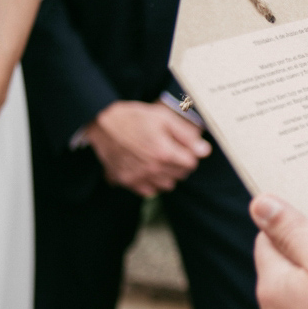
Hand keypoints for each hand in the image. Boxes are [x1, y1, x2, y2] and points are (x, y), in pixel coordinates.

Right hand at [85, 101, 211, 196]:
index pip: (191, 163)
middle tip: (170, 149)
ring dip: (168, 174)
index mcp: (164, 153)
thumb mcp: (163, 118)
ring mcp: (139, 177)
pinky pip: (149, 191)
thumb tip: (204, 150)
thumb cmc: (134, 117)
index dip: (190, 153)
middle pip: (180, 175)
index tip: (183, 146)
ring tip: (159, 158)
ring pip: (167, 185)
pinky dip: (152, 182)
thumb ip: (186, 135)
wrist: (102, 122)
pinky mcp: (127, 181)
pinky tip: (147, 168)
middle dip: (180, 163)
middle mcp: (153, 169)